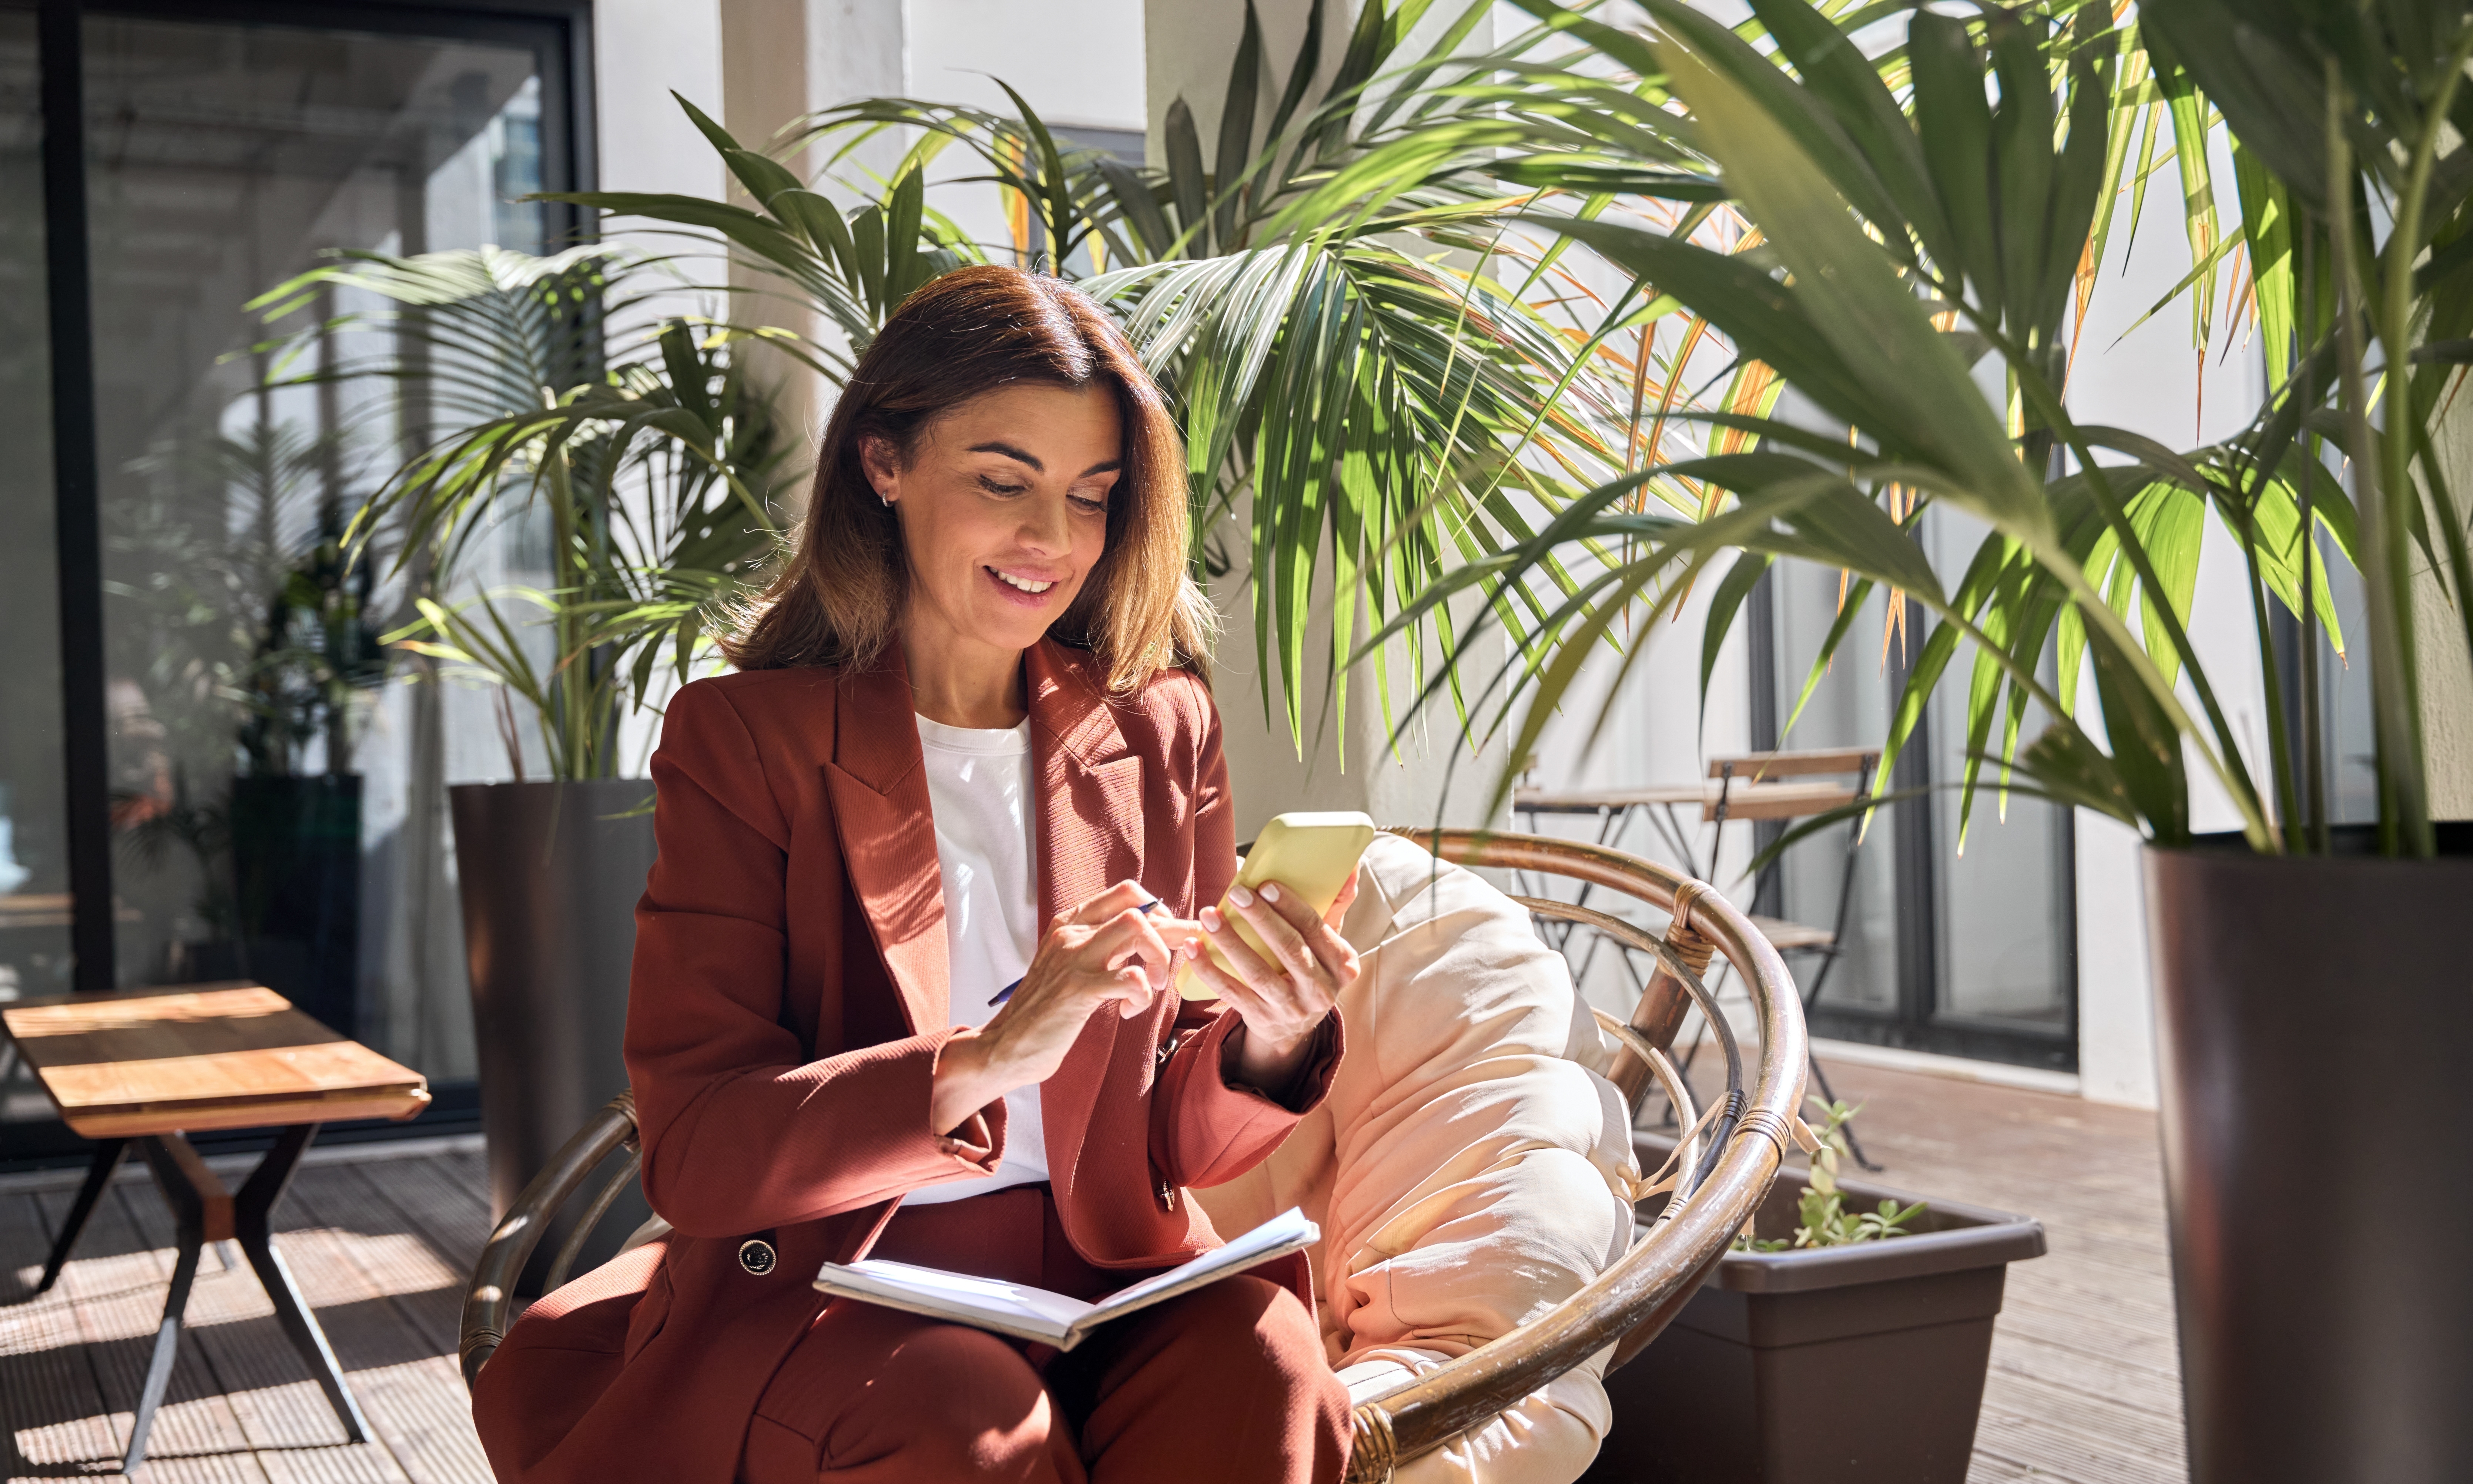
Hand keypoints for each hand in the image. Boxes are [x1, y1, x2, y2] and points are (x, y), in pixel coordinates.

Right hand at [928, 880, 1203, 1135]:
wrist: (1004, 1047)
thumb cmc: (1044, 1012)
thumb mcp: (1070, 967)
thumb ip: (1101, 948)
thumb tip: (1147, 938)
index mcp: (1069, 924)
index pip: (1125, 893)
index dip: (1157, 911)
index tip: (1166, 939)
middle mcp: (1070, 934)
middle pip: (1137, 907)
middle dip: (1169, 933)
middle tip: (1166, 966)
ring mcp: (1073, 959)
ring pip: (1137, 928)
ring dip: (1159, 958)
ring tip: (1151, 987)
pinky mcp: (1078, 990)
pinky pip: (1132, 978)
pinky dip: (1142, 996)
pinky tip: (1128, 1012)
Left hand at [1187, 871, 1360, 1097]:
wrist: (1295, 1027)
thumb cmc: (1311, 969)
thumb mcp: (1329, 944)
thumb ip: (1336, 906)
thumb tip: (1350, 867)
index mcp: (1342, 965)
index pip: (1316, 929)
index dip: (1291, 906)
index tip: (1266, 885)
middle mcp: (1320, 990)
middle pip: (1289, 949)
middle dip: (1261, 919)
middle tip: (1236, 894)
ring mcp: (1290, 1007)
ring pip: (1257, 972)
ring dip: (1230, 942)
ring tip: (1209, 916)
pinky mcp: (1261, 1018)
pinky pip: (1231, 992)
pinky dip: (1209, 969)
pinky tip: (1193, 947)